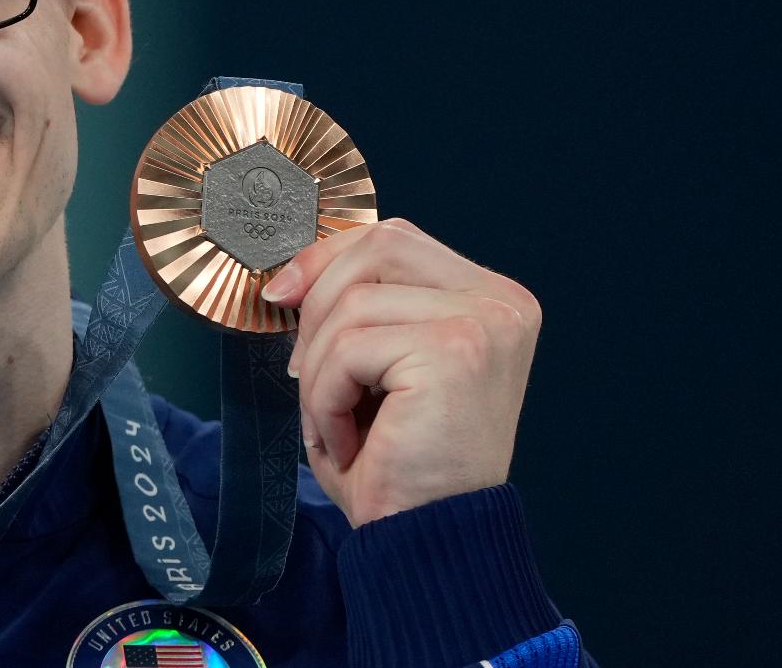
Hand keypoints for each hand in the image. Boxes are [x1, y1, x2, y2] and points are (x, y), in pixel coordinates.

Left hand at [260, 217, 540, 527]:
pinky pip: (349, 349)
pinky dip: (326, 399)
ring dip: (320, 370)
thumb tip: (289, 274)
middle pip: (376, 247)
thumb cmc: (401, 466)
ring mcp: (483, 322)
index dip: (327, 258)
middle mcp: (499, 303)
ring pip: (351, 303)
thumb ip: (354, 306)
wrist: (428, 542)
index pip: (393, 238)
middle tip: (305, 374)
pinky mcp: (455, 351)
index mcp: (490, 299)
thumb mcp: (375, 368)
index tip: (282, 293)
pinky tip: (351, 441)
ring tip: (339, 423)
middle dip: (317, 305)